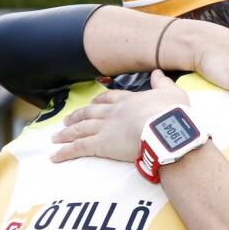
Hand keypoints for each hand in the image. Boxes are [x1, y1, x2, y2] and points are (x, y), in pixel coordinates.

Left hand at [51, 70, 188, 162]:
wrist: (166, 129)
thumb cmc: (173, 114)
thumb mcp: (172, 93)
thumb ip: (163, 83)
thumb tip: (157, 73)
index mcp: (129, 101)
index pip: (109, 99)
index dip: (99, 102)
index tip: (93, 103)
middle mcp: (113, 112)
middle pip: (89, 113)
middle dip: (77, 116)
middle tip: (66, 120)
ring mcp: (105, 127)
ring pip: (80, 129)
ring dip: (67, 133)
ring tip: (56, 137)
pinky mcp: (101, 144)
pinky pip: (79, 148)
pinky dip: (65, 152)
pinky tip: (55, 156)